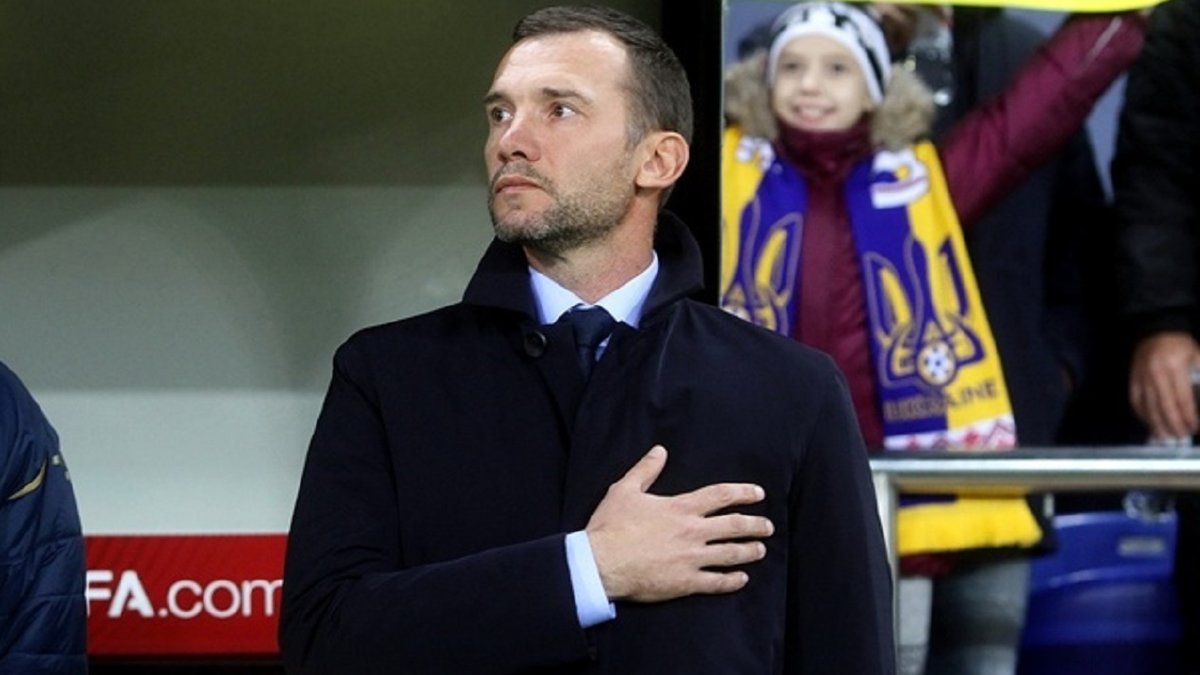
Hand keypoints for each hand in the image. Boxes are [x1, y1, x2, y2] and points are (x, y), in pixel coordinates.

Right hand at [585, 445, 773, 602]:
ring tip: (761, 550)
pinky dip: (733, 581)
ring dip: (750, 551)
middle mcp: (692, 531)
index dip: (743, 493)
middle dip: (756, 525)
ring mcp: (692, 559)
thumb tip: (659, 451)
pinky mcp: (685, 582)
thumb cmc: (611, 526)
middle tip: (768, 526)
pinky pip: (717, 582)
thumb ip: (645, 470)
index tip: (759, 494)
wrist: (600, 563)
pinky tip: (742, 578)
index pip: (721, 495)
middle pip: (734, 526)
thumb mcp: (625, 490)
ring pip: (731, 554)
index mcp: (681, 508)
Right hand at [1129, 332, 1199, 439]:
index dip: (1189, 416)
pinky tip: (1151, 424)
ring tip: (1166, 437)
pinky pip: (1136, 402)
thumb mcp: (1197, 356)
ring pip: (1148, 407)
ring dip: (1158, 425)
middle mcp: (1155, 374)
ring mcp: (1141, 378)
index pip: (1182, 398)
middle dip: (1174, 424)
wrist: (1155, 329)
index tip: (1195, 427)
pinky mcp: (1133, 380)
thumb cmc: (1179, 345)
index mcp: (1174, 367)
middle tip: (1182, 435)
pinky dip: (1143, 415)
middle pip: (1164, 406)